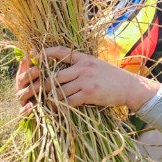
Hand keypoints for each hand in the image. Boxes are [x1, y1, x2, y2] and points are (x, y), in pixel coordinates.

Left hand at [16, 46, 157, 112]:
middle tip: (32, 90)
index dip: (46, 52)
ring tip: (42, 103)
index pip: (61, 51)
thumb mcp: (96, 64)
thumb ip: (81, 65)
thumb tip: (65, 69)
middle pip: (54, 75)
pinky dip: (60, 106)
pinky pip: (69, 101)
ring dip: (49, 98)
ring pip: (59, 90)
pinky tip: (56, 110)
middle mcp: (82, 67)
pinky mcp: (89, 94)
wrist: (129, 87)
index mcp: (83, 58)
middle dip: (42, 84)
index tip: (33, 54)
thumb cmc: (112, 77)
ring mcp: (85, 80)